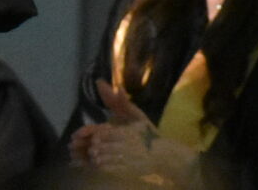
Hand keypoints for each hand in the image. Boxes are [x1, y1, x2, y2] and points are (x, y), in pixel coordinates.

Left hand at [69, 79, 197, 184]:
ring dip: (97, 157)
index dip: (95, 135)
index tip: (94, 137)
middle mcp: (126, 147)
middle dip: (93, 147)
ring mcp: (127, 160)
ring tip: (96, 155)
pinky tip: (102, 164)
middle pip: (101, 147)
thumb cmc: (149, 134)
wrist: (165, 156)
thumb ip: (124, 103)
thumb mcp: (138, 116)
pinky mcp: (128, 172)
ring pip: (103, 159)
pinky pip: (109, 170)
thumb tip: (117, 86)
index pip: (104, 134)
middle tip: (92, 147)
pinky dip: (102, 168)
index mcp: (126, 132)